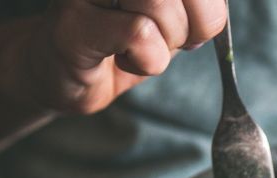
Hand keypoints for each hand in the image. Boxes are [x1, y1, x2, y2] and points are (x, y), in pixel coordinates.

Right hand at [2, 0, 226, 114]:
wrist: (61, 72)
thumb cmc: (120, 40)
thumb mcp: (172, 21)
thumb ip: (198, 9)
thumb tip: (214, 14)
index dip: (206, 12)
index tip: (187, 27)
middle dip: (184, 29)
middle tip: (159, 39)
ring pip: (161, 6)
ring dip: (162, 46)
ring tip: (134, 47)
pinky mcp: (72, 22)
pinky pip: (139, 33)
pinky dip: (146, 59)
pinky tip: (122, 57)